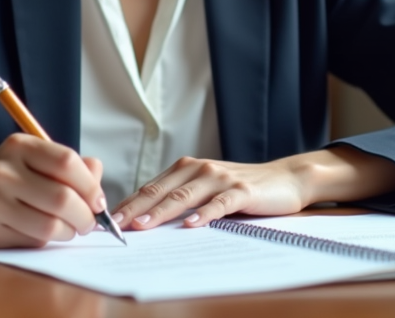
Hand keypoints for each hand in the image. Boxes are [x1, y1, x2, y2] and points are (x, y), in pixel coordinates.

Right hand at [0, 134, 106, 247]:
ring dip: (69, 232)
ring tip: (69, 229)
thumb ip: (70, 166)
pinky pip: (32, 240)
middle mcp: (3, 170)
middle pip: (62, 198)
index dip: (90, 185)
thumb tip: (98, 181)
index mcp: (20, 146)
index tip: (98, 201)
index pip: (67, 162)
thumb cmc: (6, 177)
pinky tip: (45, 233)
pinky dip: (48, 241)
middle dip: (85, 216)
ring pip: (50, 225)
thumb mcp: (34, 160)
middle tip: (89, 222)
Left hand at [112, 147, 394, 230]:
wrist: (286, 179)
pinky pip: (218, 203)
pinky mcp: (241, 191)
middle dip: (136, 209)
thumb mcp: (207, 188)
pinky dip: (204, 214)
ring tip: (142, 226)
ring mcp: (221, 178)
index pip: (152, 187)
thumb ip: (181, 197)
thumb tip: (145, 218)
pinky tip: (191, 225)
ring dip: (161, 211)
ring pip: (185, 196)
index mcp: (187, 168)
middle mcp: (200, 168)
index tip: (108, 221)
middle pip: (162, 190)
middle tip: (115, 226)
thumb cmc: (242, 187)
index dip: (129, 203)